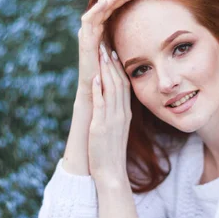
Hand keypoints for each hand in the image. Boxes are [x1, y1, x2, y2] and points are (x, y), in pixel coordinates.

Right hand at [77, 0, 139, 99]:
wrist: (96, 100)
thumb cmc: (111, 85)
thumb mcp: (124, 62)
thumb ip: (128, 49)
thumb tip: (147, 39)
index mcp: (104, 35)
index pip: (113, 11)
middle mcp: (94, 33)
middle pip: (105, 7)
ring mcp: (88, 37)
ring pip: (97, 10)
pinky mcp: (85, 44)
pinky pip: (89, 22)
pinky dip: (97, 10)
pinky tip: (107, 1)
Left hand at [88, 42, 131, 181]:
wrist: (112, 173)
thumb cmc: (111, 153)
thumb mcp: (116, 130)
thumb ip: (114, 114)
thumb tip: (110, 102)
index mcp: (125, 113)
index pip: (124, 85)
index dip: (119, 67)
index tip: (113, 52)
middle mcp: (121, 113)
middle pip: (119, 82)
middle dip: (112, 62)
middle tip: (107, 44)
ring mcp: (112, 119)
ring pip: (111, 89)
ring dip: (106, 70)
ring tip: (101, 54)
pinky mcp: (101, 126)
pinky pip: (101, 104)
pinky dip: (97, 89)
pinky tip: (94, 77)